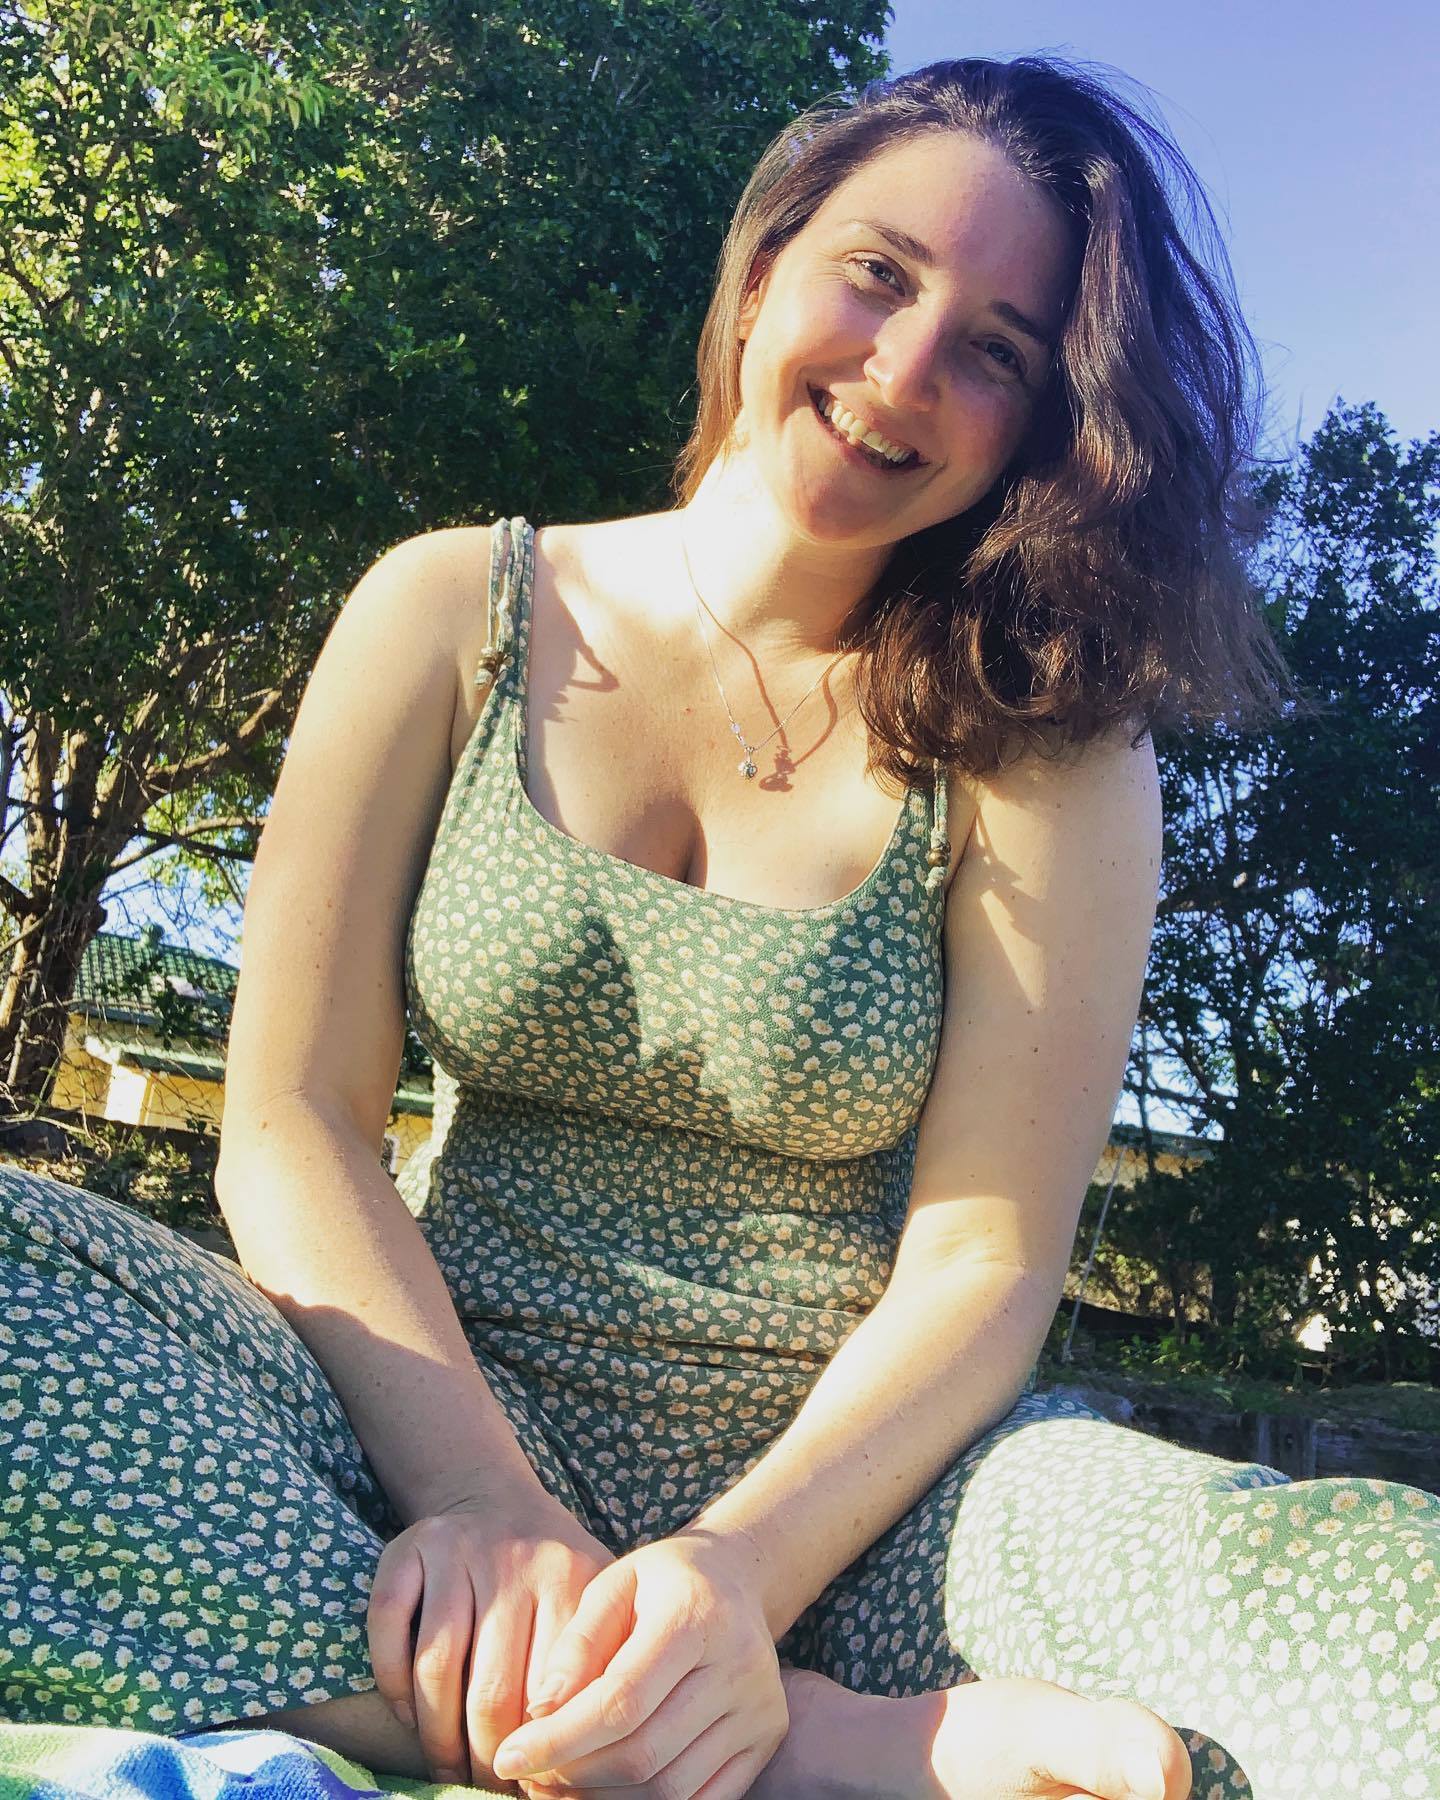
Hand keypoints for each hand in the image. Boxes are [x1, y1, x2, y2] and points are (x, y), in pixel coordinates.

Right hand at [366, 1483, 615, 1789]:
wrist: (494, 1495)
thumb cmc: (550, 1570)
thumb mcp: (593, 1600)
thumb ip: (595, 1664)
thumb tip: (583, 1759)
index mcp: (570, 1580)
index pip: (553, 1690)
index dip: (541, 1749)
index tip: (536, 1784)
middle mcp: (514, 1560)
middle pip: (491, 1690)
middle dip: (485, 1758)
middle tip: (484, 1787)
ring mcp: (456, 1550)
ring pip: (435, 1669)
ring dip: (435, 1736)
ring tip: (445, 1769)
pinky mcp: (406, 1547)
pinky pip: (388, 1629)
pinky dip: (393, 1686)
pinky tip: (409, 1717)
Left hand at [488, 1529, 787, 1799]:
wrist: (736, 1576)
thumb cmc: (661, 1581)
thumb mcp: (613, 1584)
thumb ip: (577, 1642)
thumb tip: (540, 1711)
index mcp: (695, 1614)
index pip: (621, 1700)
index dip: (560, 1739)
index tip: (508, 1757)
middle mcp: (739, 1665)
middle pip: (643, 1752)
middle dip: (574, 1774)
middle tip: (531, 1773)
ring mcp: (759, 1707)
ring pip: (670, 1786)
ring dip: (604, 1798)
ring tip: (563, 1780)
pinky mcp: (767, 1738)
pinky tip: (608, 1789)